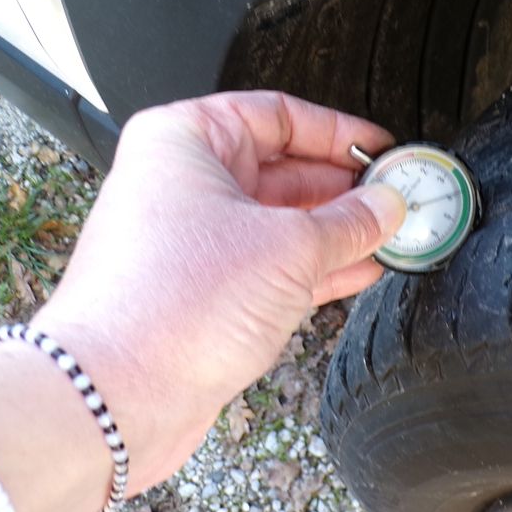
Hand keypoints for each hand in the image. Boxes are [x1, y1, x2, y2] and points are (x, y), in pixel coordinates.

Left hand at [30, 91, 405, 492]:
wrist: (116, 396)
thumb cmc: (170, 306)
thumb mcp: (288, 248)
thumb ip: (350, 223)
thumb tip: (387, 206)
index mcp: (186, 141)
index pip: (278, 115)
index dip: (339, 133)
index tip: (382, 151)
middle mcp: (183, 184)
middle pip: (282, 169)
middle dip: (344, 188)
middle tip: (396, 200)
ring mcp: (192, 240)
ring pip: (280, 221)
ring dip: (337, 231)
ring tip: (389, 236)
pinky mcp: (203, 291)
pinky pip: (271, 265)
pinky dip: (316, 267)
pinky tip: (360, 270)